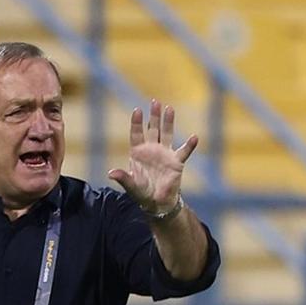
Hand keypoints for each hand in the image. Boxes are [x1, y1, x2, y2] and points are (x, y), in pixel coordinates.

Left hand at [108, 99, 197, 214]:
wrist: (157, 203)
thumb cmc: (141, 193)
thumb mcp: (131, 185)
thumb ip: (123, 178)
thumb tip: (111, 173)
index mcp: (138, 153)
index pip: (137, 134)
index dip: (137, 122)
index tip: (137, 110)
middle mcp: (151, 150)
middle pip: (153, 129)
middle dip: (154, 116)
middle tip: (155, 102)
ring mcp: (164, 154)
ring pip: (167, 134)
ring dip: (168, 122)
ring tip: (169, 108)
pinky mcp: (176, 162)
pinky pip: (184, 151)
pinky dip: (189, 145)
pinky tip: (194, 137)